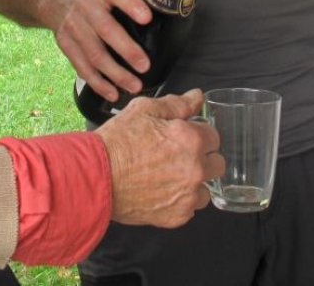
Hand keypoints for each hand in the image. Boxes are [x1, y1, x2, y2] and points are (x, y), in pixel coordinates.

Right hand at [48, 0, 153, 101]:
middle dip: (127, 50)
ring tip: (134, 86)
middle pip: (106, 30)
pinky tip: (113, 93)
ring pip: (94, 54)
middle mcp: (86, 7)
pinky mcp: (65, 44)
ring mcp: (73, 27)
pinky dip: (98, 83)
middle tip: (144, 67)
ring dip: (115, 74)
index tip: (147, 18)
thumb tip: (163, 6)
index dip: (132, 5)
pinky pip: (82, 67)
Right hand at [97, 89, 220, 226]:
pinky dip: (179, 202)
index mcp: (191, 139)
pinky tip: (160, 192)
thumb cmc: (117, 141)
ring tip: (168, 177)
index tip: (184, 138)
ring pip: (205, 189)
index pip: (214, 136)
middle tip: (178, 157)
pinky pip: (190, 208)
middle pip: (217, 164)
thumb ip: (177, 104)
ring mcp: (188, 196)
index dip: (198, 135)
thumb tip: (198, 97)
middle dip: (203, 159)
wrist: (96, 176)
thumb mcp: (144, 109)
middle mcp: (195, 169)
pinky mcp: (177, 216)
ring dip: (194, 183)